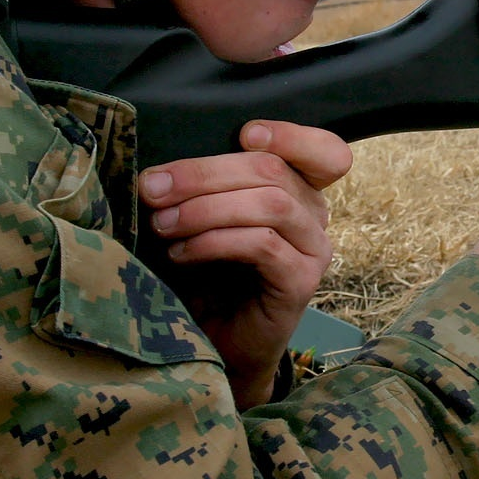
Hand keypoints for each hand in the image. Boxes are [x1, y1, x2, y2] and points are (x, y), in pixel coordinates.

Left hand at [139, 120, 352, 406]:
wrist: (218, 345)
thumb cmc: (208, 277)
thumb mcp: (205, 220)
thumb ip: (201, 190)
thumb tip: (156, 173)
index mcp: (299, 192)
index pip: (325, 152)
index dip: (292, 134)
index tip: (245, 133)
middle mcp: (315, 216)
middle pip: (273, 170)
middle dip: (204, 174)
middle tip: (153, 187)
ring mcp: (314, 250)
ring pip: (270, 204)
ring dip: (206, 208)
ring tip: (163, 224)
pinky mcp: (301, 283)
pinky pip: (263, 245)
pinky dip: (215, 242)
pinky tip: (182, 253)